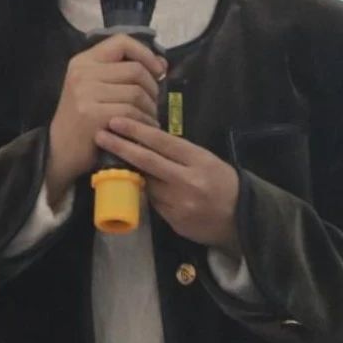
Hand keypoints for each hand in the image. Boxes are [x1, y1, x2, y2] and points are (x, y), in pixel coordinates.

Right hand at [45, 35, 167, 207]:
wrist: (59, 151)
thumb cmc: (83, 120)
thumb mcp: (97, 89)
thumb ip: (125, 73)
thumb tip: (162, 64)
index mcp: (83, 61)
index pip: (122, 42)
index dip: (145, 53)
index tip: (158, 70)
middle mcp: (82, 72)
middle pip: (135, 69)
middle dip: (152, 88)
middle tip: (152, 104)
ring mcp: (85, 93)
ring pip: (137, 92)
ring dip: (150, 109)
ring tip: (148, 119)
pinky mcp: (92, 114)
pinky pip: (132, 113)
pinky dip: (144, 122)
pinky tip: (143, 130)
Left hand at [95, 117, 241, 255]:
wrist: (242, 220)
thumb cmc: (222, 183)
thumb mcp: (206, 161)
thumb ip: (179, 153)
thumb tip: (146, 142)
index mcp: (199, 160)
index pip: (162, 142)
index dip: (137, 131)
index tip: (116, 121)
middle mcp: (188, 181)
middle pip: (148, 161)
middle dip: (121, 147)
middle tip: (100, 135)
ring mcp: (180, 203)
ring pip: (146, 183)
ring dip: (130, 171)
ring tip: (112, 158)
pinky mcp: (173, 221)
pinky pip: (152, 203)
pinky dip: (144, 192)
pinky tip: (136, 185)